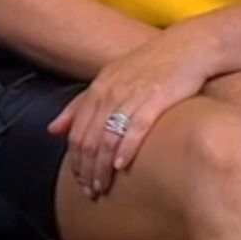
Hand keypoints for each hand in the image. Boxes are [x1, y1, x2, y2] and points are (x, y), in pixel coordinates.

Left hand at [47, 29, 213, 200]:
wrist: (188, 48)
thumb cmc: (149, 67)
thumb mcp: (110, 80)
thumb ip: (80, 105)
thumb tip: (52, 130)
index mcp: (98, 88)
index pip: (77, 132)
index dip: (75, 161)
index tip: (79, 181)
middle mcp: (111, 91)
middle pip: (89, 138)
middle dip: (86, 169)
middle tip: (90, 191)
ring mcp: (132, 94)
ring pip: (108, 137)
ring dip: (102, 166)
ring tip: (103, 186)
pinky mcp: (156, 98)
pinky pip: (136, 128)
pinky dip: (126, 149)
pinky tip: (122, 166)